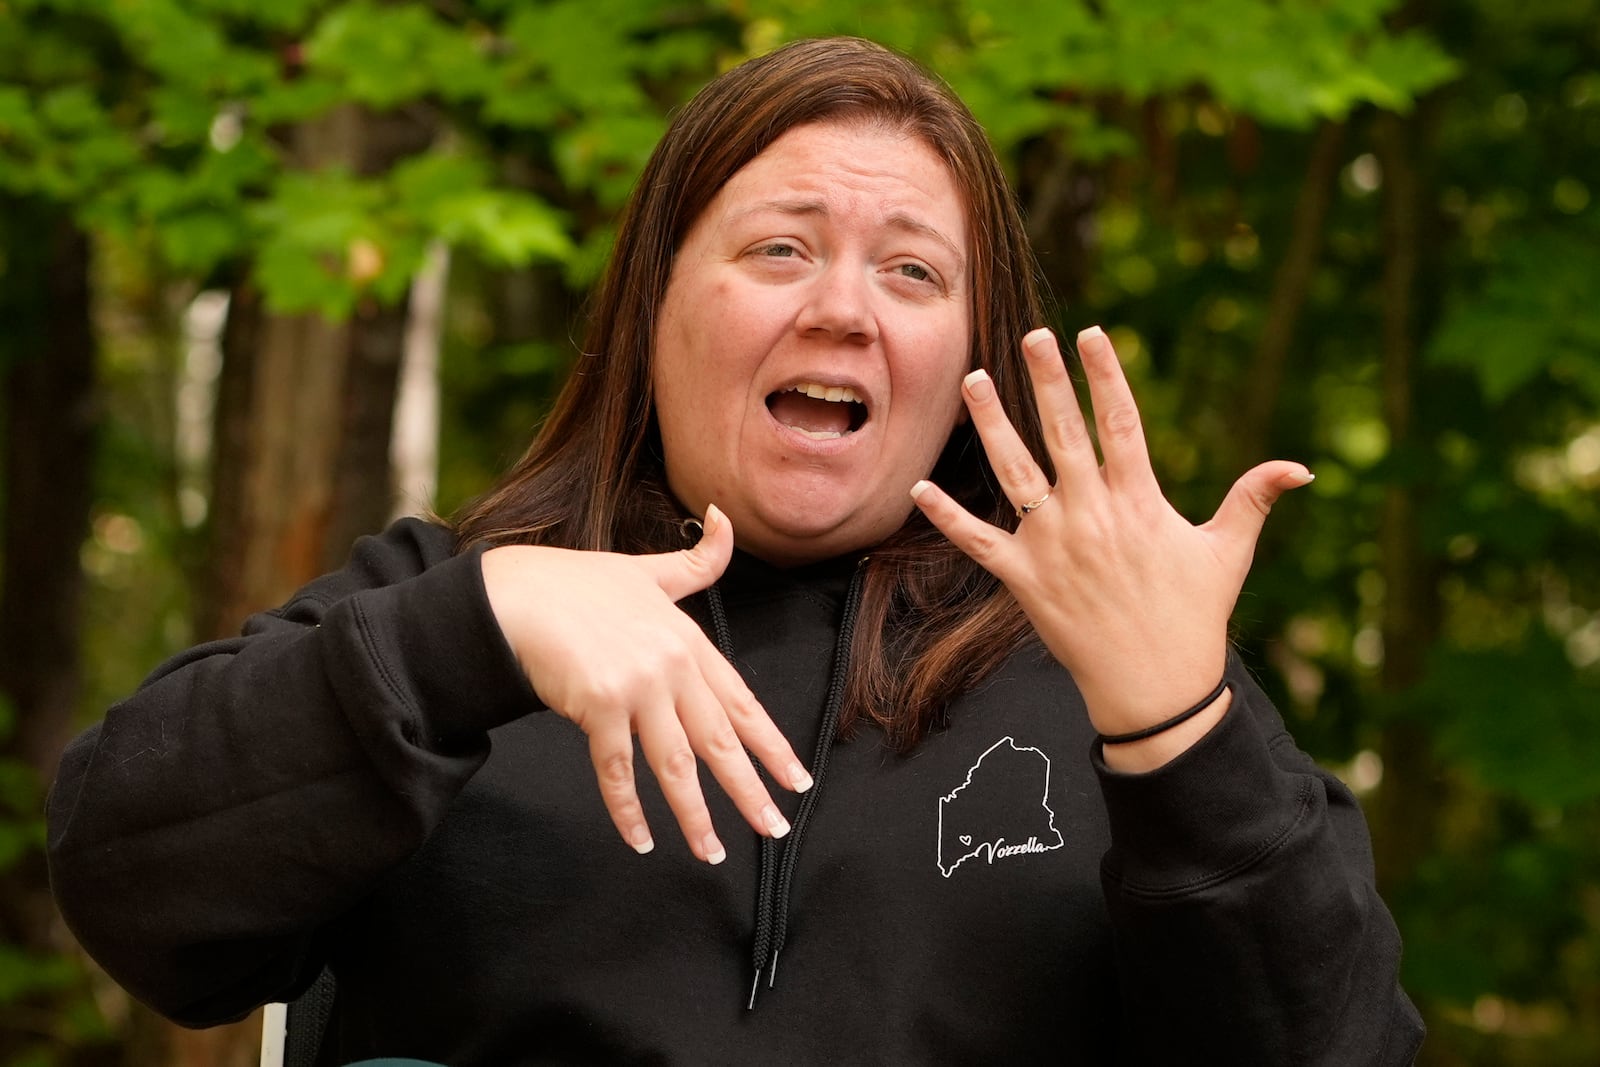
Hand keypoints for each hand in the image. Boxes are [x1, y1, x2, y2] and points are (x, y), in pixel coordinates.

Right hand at [480, 505, 811, 860]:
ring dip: (696, 815)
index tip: (798, 780)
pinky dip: (629, 810)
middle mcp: (671, 665)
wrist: (514, 594)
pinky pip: (618, 771)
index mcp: (687, 639)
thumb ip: (695, 562)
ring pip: (676, 764)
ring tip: (714, 851)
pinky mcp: (598, 705)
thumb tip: (726, 520)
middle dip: (749, 790)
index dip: (771, 745)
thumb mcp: (645, 568)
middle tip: (774, 829)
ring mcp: (637, 686)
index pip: (741, 702)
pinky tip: (641, 841)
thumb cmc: (576, 583)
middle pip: (719, 740)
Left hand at [910, 326, 1312, 768]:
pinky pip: (978, 542)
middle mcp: (1090, 515)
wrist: (1155, 688)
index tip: (1092, 334)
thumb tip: (1303, 468)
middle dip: (1046, 381)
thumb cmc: (1195, 616)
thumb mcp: (1229, 553)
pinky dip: (947, 516)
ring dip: (991, 424)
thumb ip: (1254, 499)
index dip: (1105, 376)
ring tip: (973, 381)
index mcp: (1139, 502)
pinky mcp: (1023, 580)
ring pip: (1014, 472)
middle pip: (1062, 433)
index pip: (1120, 422)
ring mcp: (1052, 546)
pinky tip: (919, 487)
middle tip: (1030, 335)